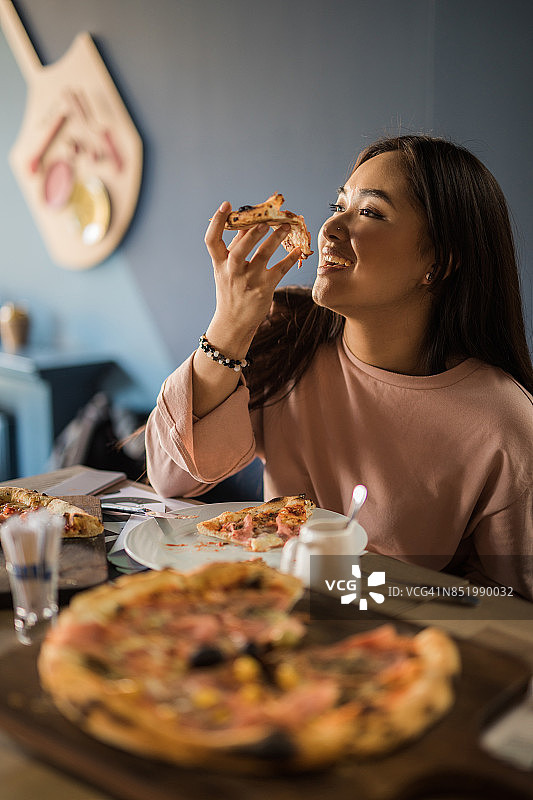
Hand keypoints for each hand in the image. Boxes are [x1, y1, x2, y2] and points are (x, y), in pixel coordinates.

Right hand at [204, 201, 301, 353]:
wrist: (234, 322)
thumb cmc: (231, 291)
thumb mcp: (226, 271)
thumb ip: (235, 249)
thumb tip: (247, 224)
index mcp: (220, 265)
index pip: (211, 241)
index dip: (217, 222)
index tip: (226, 204)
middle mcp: (232, 272)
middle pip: (239, 250)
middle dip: (252, 234)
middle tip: (264, 221)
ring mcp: (249, 281)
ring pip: (263, 256)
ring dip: (275, 239)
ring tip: (286, 227)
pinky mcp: (264, 289)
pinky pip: (280, 270)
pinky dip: (290, 258)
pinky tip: (298, 250)